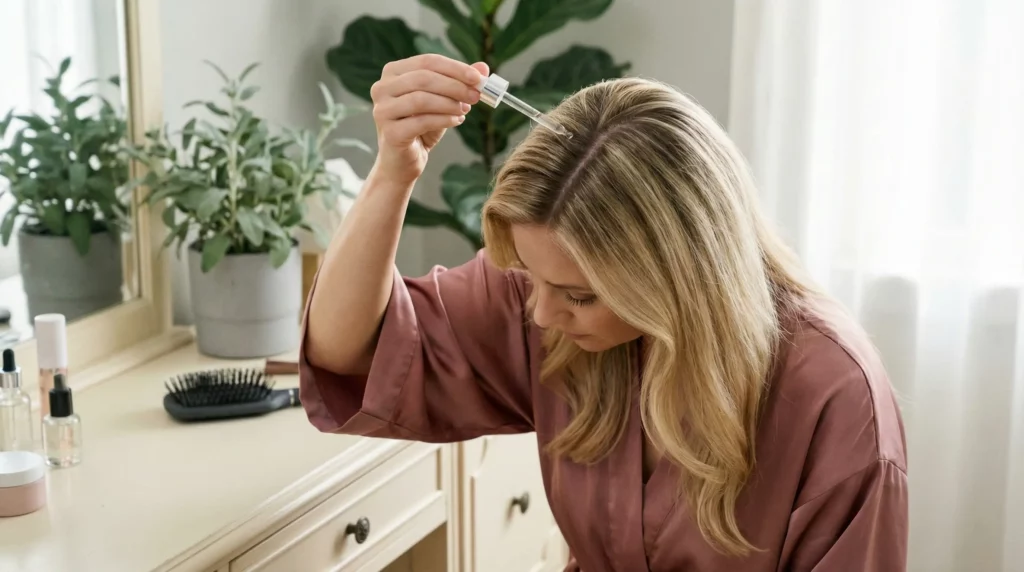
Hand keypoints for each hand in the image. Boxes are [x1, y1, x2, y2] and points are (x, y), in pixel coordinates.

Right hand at [369, 54, 487, 185]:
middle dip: (455, 86)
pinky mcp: (390, 133)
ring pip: (421, 99)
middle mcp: (382, 88)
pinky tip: (457, 121)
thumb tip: (482, 67)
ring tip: (465, 109)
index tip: (479, 78)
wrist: (403, 162)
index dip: (455, 68)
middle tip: (476, 95)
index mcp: (393, 73)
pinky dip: (444, 120)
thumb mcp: (442, 101)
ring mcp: (382, 111)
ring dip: (449, 103)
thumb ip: (459, 82)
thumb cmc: (421, 128)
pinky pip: (422, 121)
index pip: (427, 61)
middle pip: (423, 78)